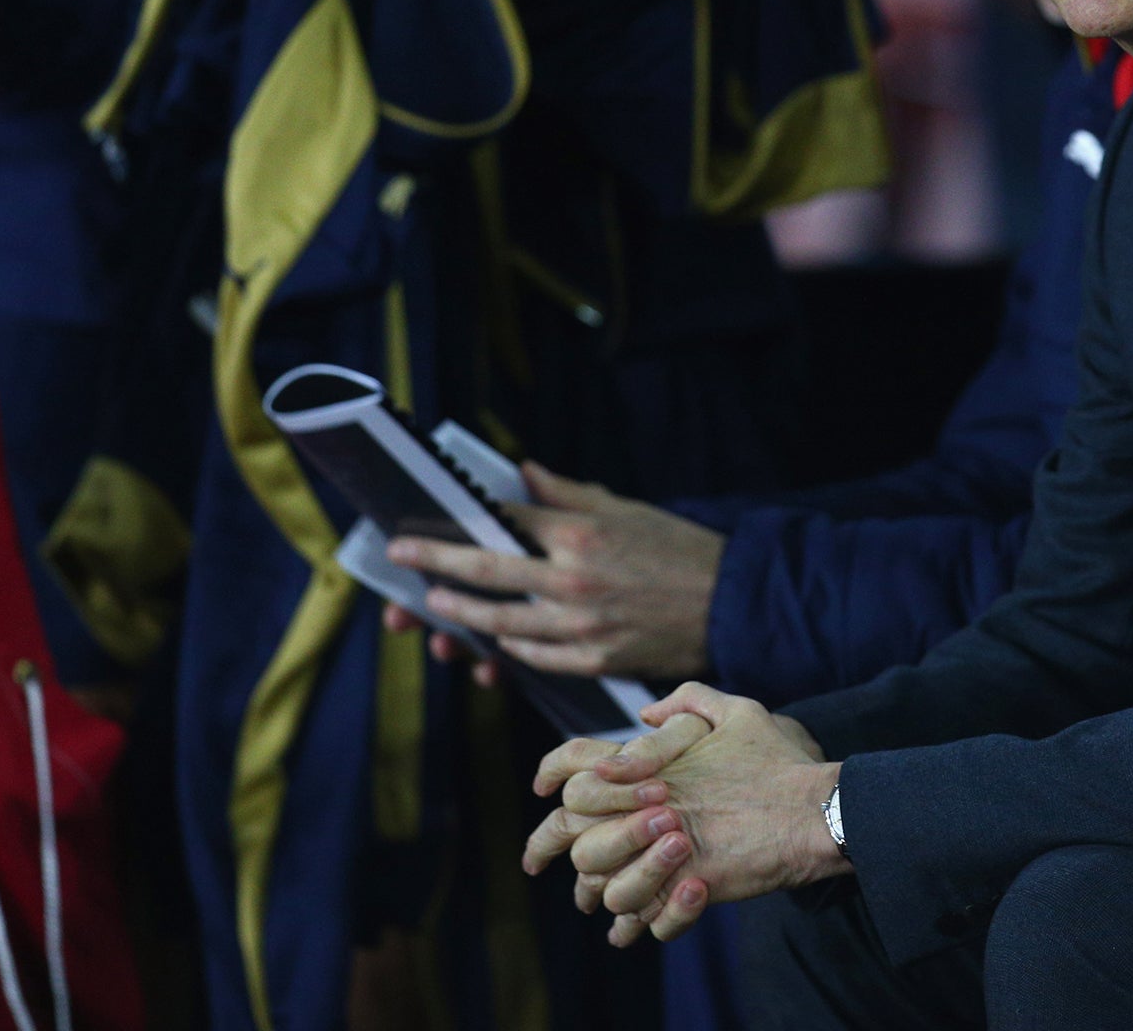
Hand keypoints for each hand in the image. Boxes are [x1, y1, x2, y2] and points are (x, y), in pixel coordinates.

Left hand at [383, 461, 723, 681]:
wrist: (731, 603)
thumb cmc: (677, 549)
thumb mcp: (624, 509)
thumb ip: (567, 494)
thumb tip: (521, 472)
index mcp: (580, 535)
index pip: (504, 523)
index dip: (461, 518)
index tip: (428, 514)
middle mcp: (572, 581)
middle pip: (486, 572)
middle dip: (436, 560)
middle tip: (401, 553)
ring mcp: (580, 626)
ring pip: (501, 623)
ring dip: (461, 613)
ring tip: (434, 604)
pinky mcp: (592, 660)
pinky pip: (535, 656)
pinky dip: (509, 645)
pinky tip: (491, 637)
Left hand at [524, 683, 847, 946]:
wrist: (816, 811)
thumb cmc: (779, 762)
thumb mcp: (739, 711)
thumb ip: (689, 701)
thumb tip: (645, 713)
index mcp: (654, 764)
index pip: (580, 762)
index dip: (553, 770)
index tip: (542, 785)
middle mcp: (651, 805)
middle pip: (573, 827)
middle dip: (551, 844)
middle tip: (537, 860)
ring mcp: (667, 848)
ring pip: (601, 879)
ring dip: (597, 888)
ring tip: (595, 898)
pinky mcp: (689, 885)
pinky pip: (643, 915)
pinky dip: (635, 924)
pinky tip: (631, 928)